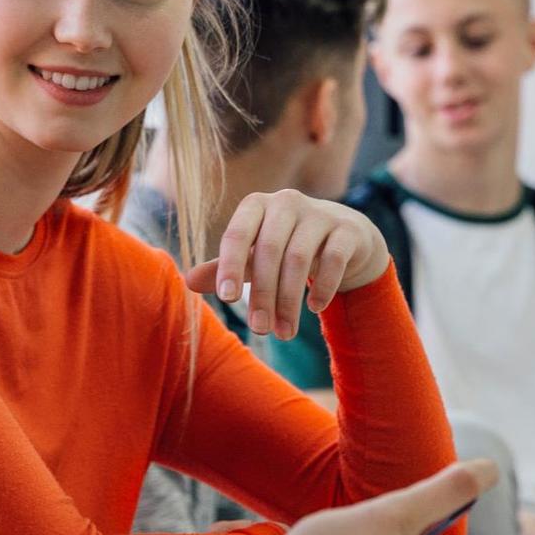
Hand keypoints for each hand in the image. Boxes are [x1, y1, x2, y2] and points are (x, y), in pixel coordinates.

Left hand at [185, 191, 388, 338]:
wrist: (345, 237)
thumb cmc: (288, 245)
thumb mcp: (255, 255)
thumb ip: (226, 267)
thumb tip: (187, 281)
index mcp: (257, 205)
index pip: (238, 234)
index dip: (230, 266)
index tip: (227, 300)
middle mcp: (287, 202)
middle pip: (270, 251)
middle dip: (263, 294)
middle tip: (260, 330)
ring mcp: (320, 213)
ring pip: (299, 258)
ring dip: (289, 300)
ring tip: (283, 332)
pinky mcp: (347, 231)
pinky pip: (333, 259)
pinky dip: (323, 287)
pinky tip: (314, 309)